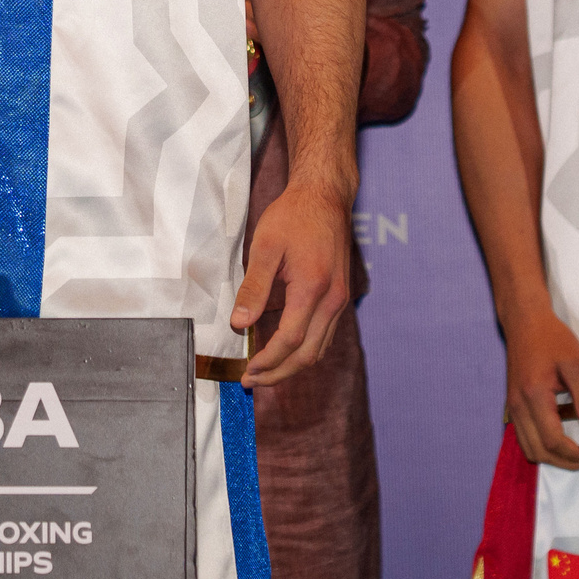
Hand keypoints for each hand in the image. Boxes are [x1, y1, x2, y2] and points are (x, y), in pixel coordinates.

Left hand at [231, 177, 351, 385]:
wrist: (324, 197)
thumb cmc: (292, 217)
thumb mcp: (265, 247)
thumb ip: (253, 288)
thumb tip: (239, 324)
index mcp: (312, 288)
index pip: (290, 340)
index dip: (268, 361)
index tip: (248, 371)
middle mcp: (332, 300)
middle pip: (308, 354)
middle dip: (279, 373)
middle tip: (252, 381)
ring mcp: (340, 300)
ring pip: (319, 348)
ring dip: (292, 365)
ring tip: (265, 372)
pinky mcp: (340, 296)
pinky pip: (325, 335)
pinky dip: (305, 350)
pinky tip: (285, 350)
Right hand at [502, 309, 578, 468]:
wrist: (525, 321)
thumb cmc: (552, 338)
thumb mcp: (576, 365)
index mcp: (534, 396)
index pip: (552, 441)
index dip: (574, 455)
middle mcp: (518, 406)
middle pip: (538, 450)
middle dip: (564, 462)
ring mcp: (512, 406)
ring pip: (527, 447)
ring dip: (551, 457)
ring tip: (574, 453)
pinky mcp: (512, 403)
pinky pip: (522, 436)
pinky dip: (540, 446)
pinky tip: (558, 439)